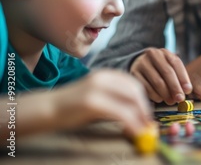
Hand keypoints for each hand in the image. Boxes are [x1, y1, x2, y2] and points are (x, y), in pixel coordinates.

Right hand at [12, 70, 152, 138]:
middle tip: (148, 124)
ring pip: (131, 101)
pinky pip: (121, 113)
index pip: (133, 84)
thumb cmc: (73, 107)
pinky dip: (132, 123)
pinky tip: (133, 131)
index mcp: (105, 75)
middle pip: (135, 91)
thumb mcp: (97, 98)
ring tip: (142, 129)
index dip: (144, 100)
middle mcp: (103, 78)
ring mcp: (98, 89)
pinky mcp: (93, 102)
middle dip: (144, 108)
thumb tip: (138, 114)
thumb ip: (115, 101)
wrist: (47, 109)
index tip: (147, 114)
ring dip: (141, 117)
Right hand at [130, 48, 191, 103]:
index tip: (188, 90)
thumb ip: (178, 77)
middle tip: (180, 99)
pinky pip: (146, 87)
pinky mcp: (134, 73)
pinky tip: (159, 99)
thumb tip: (186, 91)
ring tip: (171, 101)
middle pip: (167, 72)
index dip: (183, 78)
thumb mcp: (169, 67)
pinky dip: (155, 96)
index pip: (176, 64)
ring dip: (166, 94)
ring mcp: (142, 63)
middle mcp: (153, 54)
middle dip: (175, 87)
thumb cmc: (159, 68)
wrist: (139, 64)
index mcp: (165, 52)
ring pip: (157, 81)